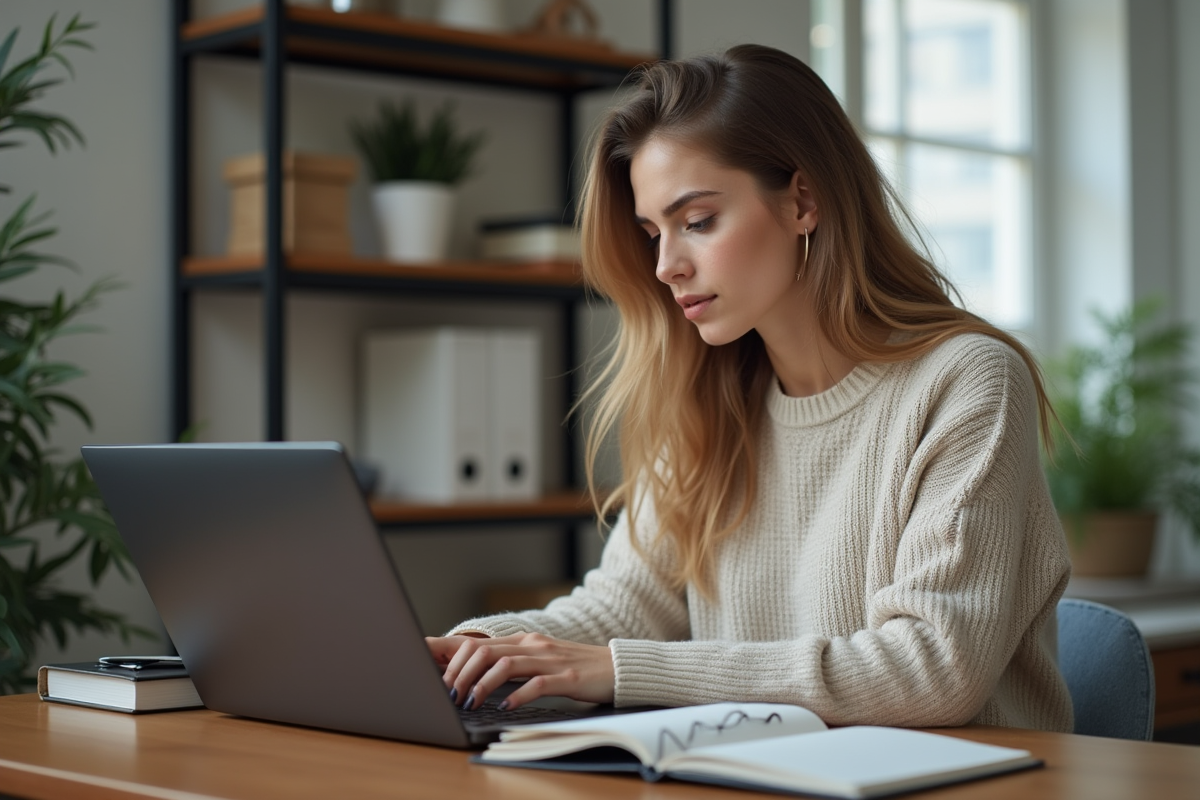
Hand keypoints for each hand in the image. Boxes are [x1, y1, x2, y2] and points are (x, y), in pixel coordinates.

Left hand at [424, 633, 614, 710]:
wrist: (616, 666)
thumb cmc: (575, 669)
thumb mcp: (539, 662)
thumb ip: (512, 665)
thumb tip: (477, 678)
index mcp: (524, 641)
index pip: (478, 642)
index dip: (450, 655)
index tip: (430, 670)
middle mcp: (533, 645)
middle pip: (486, 651)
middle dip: (460, 674)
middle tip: (446, 695)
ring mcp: (550, 660)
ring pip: (506, 665)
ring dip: (482, 685)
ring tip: (469, 702)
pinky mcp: (567, 677)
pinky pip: (538, 684)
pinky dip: (518, 695)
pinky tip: (507, 707)